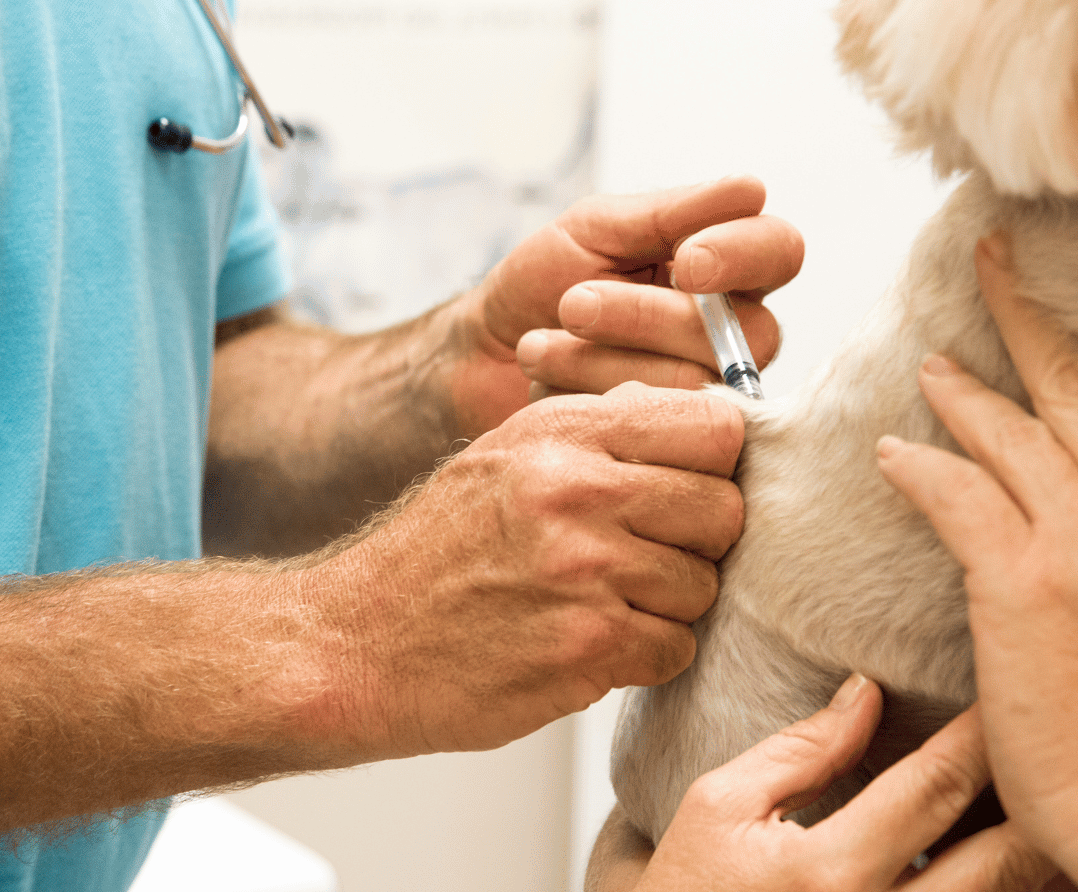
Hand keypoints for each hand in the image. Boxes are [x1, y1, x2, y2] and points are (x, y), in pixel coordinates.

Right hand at [308, 382, 745, 757]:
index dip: (713, 464)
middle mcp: (576, 489)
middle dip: (696, 542)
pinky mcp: (587, 647)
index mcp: (561, 431)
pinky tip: (591, 644)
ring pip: (704, 585)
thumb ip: (599, 433)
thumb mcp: (505, 456)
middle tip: (645, 557)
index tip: (687, 487)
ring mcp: (584, 570)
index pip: (713, 425)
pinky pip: (674, 648)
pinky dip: (644, 656)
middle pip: (723, 508)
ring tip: (602, 603)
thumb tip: (704, 421)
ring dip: (667, 605)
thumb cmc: (434, 555)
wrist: (354, 642)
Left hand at [446, 177, 803, 433]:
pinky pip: (659, 431)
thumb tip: (750, 190)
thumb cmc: (543, 284)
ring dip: (601, 359)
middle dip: (646, 315)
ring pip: (696, 384)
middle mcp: (733, 334)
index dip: (744, 256)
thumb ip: (672, 213)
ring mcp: (708, 396)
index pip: (779, 251)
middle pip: (746, 332)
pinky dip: (590, 400)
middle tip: (572, 304)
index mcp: (723, 268)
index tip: (688, 261)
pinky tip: (549, 387)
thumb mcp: (596, 230)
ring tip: (538, 346)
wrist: (481, 359)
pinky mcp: (673, 448)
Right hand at [636, 676, 1052, 891]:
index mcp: (829, 872)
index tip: (1022, 686)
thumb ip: (800, 751)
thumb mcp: (719, 806)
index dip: (985, 735)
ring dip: (1042, 859)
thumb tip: (870, 690)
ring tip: (1070, 802)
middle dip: (1046, 800)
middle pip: (1002, 862)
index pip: (934, 787)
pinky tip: (1031, 863)